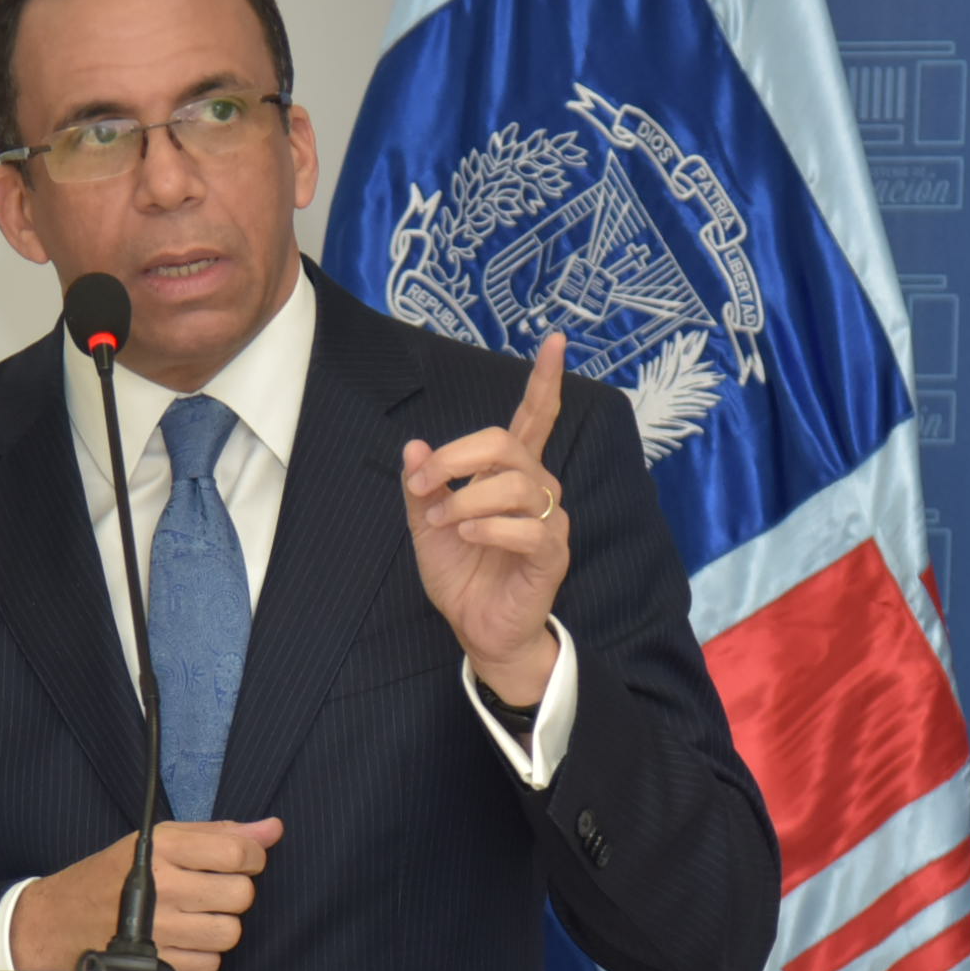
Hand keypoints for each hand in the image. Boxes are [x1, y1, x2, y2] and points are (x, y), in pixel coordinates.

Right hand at [11, 816, 282, 970]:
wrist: (59, 920)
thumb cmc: (115, 875)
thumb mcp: (160, 841)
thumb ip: (220, 833)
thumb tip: (274, 829)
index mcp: (164, 848)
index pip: (238, 851)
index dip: (251, 857)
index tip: (239, 861)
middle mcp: (164, 887)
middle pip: (241, 894)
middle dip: (234, 892)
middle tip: (210, 891)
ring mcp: (161, 929)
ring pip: (231, 931)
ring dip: (220, 925)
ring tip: (195, 916)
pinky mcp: (159, 964)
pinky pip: (212, 962)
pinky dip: (204, 954)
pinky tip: (183, 940)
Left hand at [403, 332, 569, 705]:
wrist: (478, 629)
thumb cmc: (462, 574)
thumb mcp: (428, 525)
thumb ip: (423, 486)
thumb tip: (414, 445)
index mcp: (511, 474)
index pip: (535, 417)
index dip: (545, 380)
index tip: (555, 341)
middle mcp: (538, 487)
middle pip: (505, 442)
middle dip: (455, 456)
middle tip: (422, 484)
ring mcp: (550, 520)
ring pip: (514, 483)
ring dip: (466, 498)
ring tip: (444, 522)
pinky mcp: (552, 554)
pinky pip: (527, 527)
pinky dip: (489, 527)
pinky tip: (468, 536)